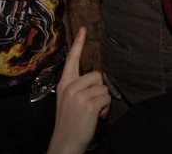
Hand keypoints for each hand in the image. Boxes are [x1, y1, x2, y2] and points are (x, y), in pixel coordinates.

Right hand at [47, 27, 110, 153]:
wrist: (64, 143)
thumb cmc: (70, 122)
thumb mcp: (68, 101)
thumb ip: (78, 87)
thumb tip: (96, 81)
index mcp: (64, 84)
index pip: (72, 60)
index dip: (79, 44)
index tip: (83, 29)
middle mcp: (70, 87)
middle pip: (97, 75)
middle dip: (99, 90)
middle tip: (91, 104)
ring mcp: (79, 95)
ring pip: (104, 88)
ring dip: (102, 101)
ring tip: (91, 112)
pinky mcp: (89, 104)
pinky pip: (107, 99)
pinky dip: (105, 109)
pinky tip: (95, 117)